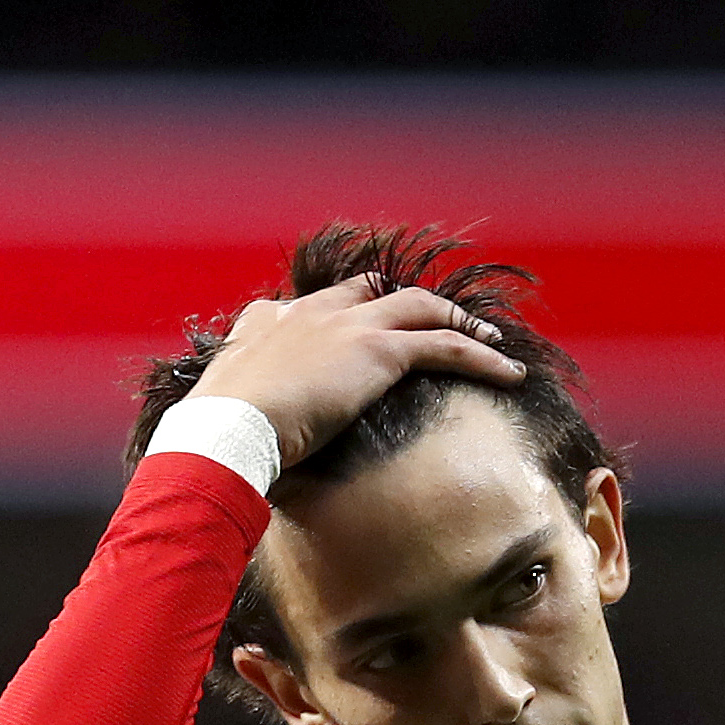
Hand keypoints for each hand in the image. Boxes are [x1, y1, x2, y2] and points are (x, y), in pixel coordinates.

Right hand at [189, 276, 525, 470]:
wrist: (226, 430)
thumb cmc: (216, 434)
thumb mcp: (219, 408)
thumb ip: (236, 404)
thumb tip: (226, 431)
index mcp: (267, 321)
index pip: (316, 302)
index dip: (348, 308)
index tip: (367, 323)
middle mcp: (310, 312)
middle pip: (374, 290)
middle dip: (411, 302)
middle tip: (440, 318)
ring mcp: (346, 326)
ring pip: (421, 308)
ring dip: (459, 322)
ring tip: (490, 341)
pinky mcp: (378, 350)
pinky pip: (446, 347)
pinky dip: (481, 357)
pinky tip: (508, 374)